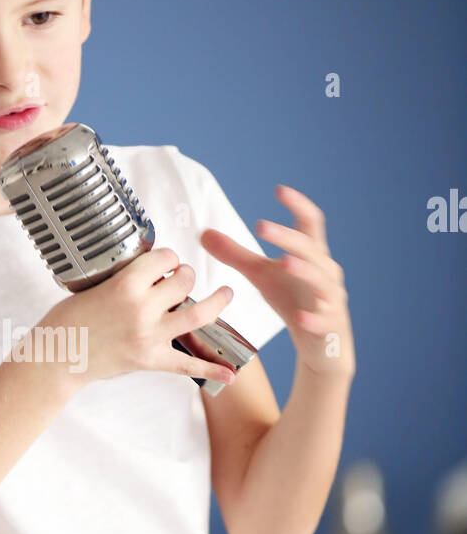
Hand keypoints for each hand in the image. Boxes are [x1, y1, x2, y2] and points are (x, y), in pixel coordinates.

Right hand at [40, 248, 238, 388]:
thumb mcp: (94, 287)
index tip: (166, 261)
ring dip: (216, 302)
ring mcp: (149, 336)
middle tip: (180, 279)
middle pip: (184, 281)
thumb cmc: (68, 319)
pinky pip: (188, 365)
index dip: (169, 256)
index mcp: (125, 285)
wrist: (56, 358)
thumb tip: (154, 273)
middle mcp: (142, 309)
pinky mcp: (151, 360)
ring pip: (198, 314)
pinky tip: (231, 373)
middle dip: (185, 275)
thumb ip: (126, 280)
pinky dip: (211, 369)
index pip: (165, 258)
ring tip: (226, 294)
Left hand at [199, 184, 355, 380]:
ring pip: (321, 280)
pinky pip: (323, 319)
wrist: (321, 343)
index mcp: (310, 254)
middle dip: (287, 237)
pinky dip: (313, 317)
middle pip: (310, 248)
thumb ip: (236, 254)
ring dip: (304, 270)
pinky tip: (301, 317)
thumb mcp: (262, 275)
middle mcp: (324, 271)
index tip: (279, 190)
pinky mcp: (330, 326)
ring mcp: (330, 298)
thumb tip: (204, 233)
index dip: (298, 205)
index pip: (309, 222)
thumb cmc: (293, 300)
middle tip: (261, 227)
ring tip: (284, 262)